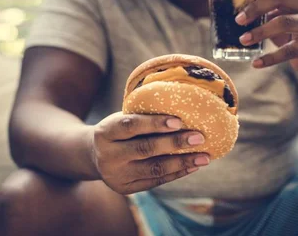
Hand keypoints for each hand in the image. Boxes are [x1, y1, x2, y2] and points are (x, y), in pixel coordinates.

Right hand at [91, 113, 209, 194]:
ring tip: (204, 156)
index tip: (179, 121)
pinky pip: (156, 181)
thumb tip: (182, 108)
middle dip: (175, 143)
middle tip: (200, 137)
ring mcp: (116, 174)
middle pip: (145, 149)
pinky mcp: (125, 188)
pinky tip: (192, 166)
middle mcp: (108, 155)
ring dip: (182, 162)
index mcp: (104, 132)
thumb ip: (142, 116)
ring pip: (154, 169)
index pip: (130, 126)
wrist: (93, 155)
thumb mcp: (120, 119)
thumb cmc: (116, 131)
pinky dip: (177, 173)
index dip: (154, 123)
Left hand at [236, 0, 297, 73]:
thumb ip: (263, 10)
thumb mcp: (278, 17)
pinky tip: (255, 63)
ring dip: (259, 32)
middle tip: (238, 20)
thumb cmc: (290, 33)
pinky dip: (269, 58)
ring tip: (243, 40)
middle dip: (255, 8)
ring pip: (283, 22)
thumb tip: (232, 9)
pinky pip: (288, 51)